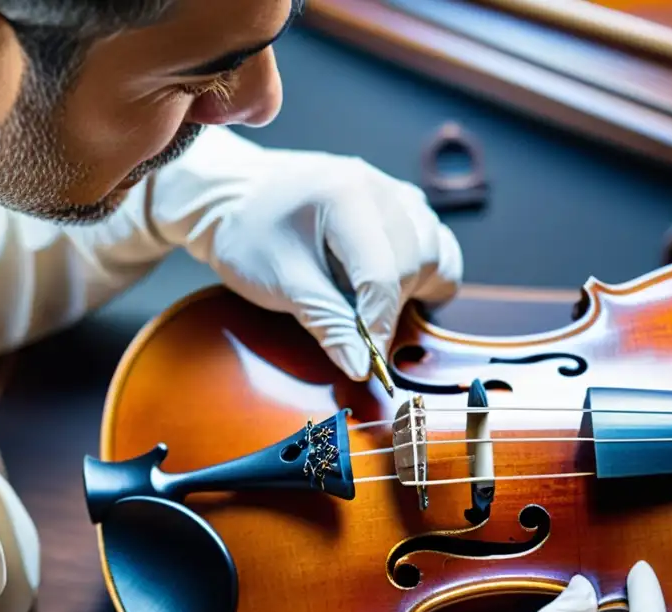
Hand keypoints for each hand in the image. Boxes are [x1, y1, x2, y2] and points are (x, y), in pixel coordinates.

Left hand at [192, 144, 462, 379]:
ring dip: (414, 287)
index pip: (382, 271)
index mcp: (345, 194)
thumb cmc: (250, 236)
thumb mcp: (279, 284)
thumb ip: (326, 323)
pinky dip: (424, 270)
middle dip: (393, 306)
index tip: (369, 359)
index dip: (379, 323)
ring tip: (370, 304)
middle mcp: (378, 184)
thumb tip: (362, 367)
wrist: (235, 198)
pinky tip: (394, 287)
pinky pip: (436, 239)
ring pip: (435, 249)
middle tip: (361, 333)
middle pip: (417, 259)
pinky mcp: (401, 201)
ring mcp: (394, 189)